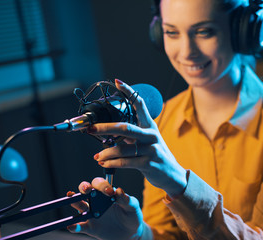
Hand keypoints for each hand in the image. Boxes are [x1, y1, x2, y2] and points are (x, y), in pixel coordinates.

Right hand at [67, 177, 142, 239]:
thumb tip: (119, 191)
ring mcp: (92, 214)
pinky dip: (74, 226)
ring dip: (75, 202)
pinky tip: (72, 226)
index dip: (102, 185)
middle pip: (85, 190)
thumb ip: (126, 199)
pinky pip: (80, 226)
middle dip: (84, 187)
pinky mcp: (90, 228)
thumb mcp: (132, 206)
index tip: (109, 191)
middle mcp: (96, 201)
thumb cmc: (132, 215)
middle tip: (87, 189)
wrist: (131, 233)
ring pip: (79, 205)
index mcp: (107, 193)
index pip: (99, 184)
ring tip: (73, 200)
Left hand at [88, 79, 186, 197]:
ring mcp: (151, 149)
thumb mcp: (146, 141)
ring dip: (106, 153)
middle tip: (91, 128)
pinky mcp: (149, 163)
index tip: (117, 82)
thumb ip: (131, 135)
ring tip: (98, 156)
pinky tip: (105, 163)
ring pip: (122, 148)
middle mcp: (151, 135)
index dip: (129, 92)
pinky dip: (112, 163)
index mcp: (150, 126)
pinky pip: (125, 162)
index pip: (140, 104)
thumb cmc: (155, 155)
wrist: (172, 174)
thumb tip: (110, 131)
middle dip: (105, 128)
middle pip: (125, 127)